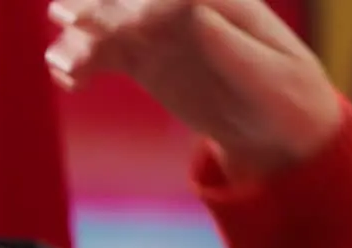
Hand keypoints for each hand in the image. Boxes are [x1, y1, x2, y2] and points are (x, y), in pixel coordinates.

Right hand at [46, 0, 340, 181]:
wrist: (279, 131)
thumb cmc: (287, 101)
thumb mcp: (270, 78)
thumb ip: (232, 47)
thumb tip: (193, 13)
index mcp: (222, 1)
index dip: (143, 2)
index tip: (123, 26)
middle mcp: (185, 9)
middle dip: (98, 7)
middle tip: (68, 21)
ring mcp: (161, 35)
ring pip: (109, 26)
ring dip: (80, 37)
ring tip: (64, 65)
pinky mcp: (145, 62)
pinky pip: (105, 56)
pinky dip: (82, 64)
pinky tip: (68, 81)